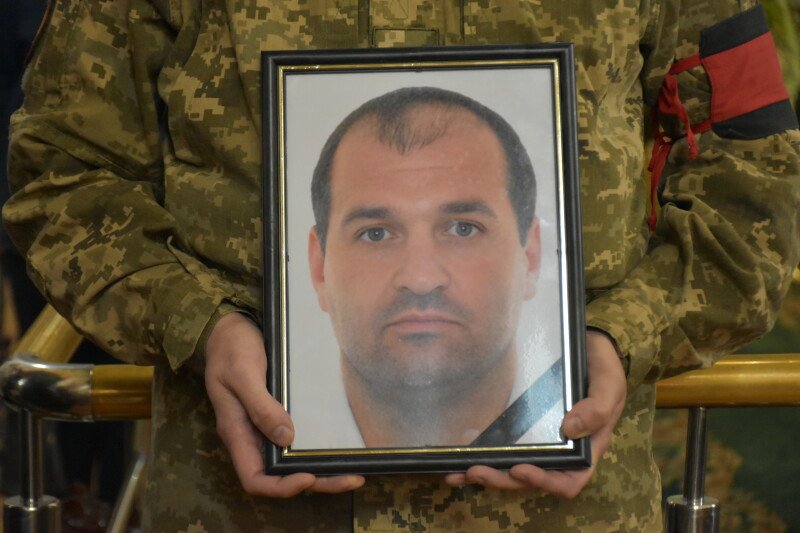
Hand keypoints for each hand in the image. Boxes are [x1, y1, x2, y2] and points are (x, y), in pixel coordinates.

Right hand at [205, 312, 364, 496]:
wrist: (230, 328)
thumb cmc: (231, 348)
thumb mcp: (243, 374)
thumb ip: (261, 406)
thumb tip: (286, 437)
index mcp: (237, 433)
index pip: (255, 479)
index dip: (280, 487)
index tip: (308, 477)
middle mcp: (252, 437)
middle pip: (281, 475)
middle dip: (315, 481)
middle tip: (351, 478)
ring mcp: (265, 427)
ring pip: (293, 461)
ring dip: (322, 469)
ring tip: (353, 472)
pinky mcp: (278, 414)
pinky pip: (297, 440)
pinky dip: (317, 448)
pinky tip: (340, 447)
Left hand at [444, 330, 625, 498]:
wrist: (590, 345)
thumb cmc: (603, 368)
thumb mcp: (609, 385)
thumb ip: (597, 408)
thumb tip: (570, 429)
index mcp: (585, 448)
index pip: (567, 481)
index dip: (543, 481)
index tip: (519, 468)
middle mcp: (561, 451)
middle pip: (532, 479)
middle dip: (503, 479)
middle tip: (476, 471)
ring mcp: (541, 440)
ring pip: (513, 469)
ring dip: (487, 475)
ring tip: (457, 473)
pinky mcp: (523, 426)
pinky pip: (503, 448)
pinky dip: (481, 456)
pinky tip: (456, 459)